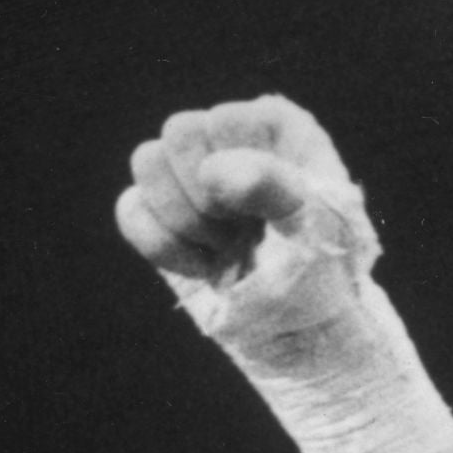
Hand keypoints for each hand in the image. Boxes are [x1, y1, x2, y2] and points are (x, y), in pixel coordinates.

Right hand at [117, 96, 383, 359]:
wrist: (302, 331)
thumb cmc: (322, 270)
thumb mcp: (316, 227)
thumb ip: (274, 186)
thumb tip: (212, 171)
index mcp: (279, 127)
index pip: (223, 122)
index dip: (238, 175)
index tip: (270, 216)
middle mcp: (232, 138)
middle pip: (178, 133)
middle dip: (208, 198)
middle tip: (244, 234)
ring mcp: (192, 171)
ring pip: (146, 161)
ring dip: (187, 221)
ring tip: (228, 248)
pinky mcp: (162, 210)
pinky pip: (130, 209)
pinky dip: (164, 248)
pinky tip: (205, 266)